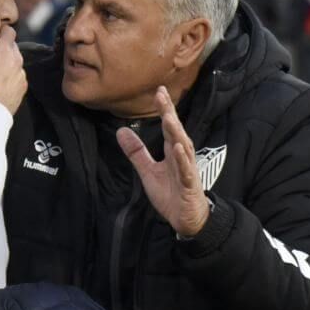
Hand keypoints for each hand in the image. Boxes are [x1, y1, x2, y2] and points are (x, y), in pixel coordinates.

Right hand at [0, 12, 26, 114]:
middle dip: (2, 49)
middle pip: (12, 47)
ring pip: (15, 62)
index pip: (9, 31)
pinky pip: (17, 76)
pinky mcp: (22, 87)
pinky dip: (10, 77)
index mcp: (4, 49)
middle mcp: (17, 59)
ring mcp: (21, 74)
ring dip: (6, 64)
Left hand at [116, 86, 209, 236]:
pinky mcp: (189, 185)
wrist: (187, 219)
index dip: (164, 109)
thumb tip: (121, 131)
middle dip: (169, 113)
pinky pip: (186, 170)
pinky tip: (177, 147)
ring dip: (176, 132)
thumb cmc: (171, 193)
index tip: (159, 91)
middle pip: (175, 131)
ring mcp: (187, 170)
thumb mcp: (148, 171)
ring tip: (168, 117)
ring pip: (182, 147)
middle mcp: (181, 156)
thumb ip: (136, 152)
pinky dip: (182, 159)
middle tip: (162, 94)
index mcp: (172, 151)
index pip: (167, 126)